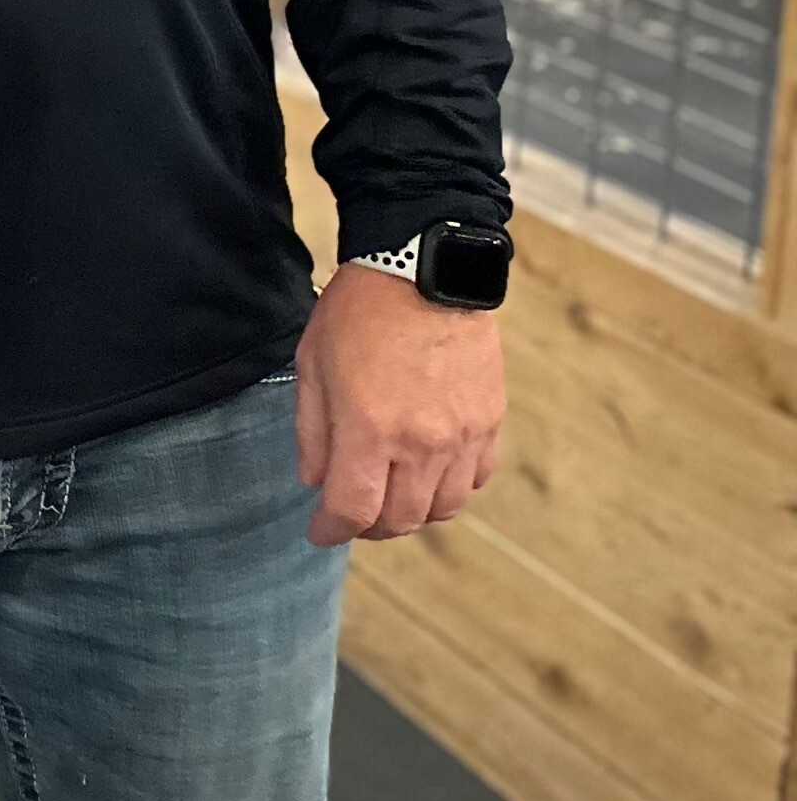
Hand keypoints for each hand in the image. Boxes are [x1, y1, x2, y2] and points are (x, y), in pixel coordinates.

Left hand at [294, 261, 503, 543]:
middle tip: (350, 516)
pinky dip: (449, 489)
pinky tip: (427, 474)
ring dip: (411, 513)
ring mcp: (461, 435)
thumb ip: (312, 431)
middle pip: (399, 519)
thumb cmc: (359, 311)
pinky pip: (474, 480)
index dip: (331, 530)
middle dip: (368, 528)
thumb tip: (315, 482)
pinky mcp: (488, 422)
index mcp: (369, 428)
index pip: (352, 509)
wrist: (424, 268)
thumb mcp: (312, 364)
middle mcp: (421, 442)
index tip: (319, 532)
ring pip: (441, 508)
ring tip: (388, 498)